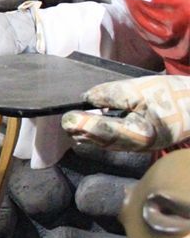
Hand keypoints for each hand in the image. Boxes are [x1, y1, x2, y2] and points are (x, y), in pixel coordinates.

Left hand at [60, 75, 189, 151]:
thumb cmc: (170, 96)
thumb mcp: (140, 90)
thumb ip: (111, 94)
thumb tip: (87, 99)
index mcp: (139, 133)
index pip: (102, 130)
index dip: (82, 123)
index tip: (67, 117)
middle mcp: (135, 146)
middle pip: (100, 140)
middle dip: (81, 130)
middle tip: (66, 119)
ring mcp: (137, 147)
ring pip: (104, 144)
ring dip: (87, 134)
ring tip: (73, 123)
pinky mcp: (137, 144)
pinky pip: (112, 142)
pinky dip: (98, 135)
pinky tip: (88, 127)